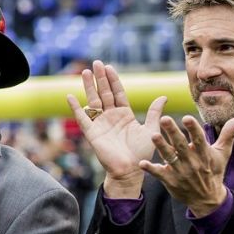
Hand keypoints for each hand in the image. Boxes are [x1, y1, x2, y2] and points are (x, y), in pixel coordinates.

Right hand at [66, 60, 166, 198]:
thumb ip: (155, 113)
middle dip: (100, 78)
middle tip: (96, 63)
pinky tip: (70, 97)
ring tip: (85, 72)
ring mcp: (100, 124)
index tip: (109, 67)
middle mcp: (111, 117)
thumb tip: (163, 97)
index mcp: (124, 114)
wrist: (131, 170)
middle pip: (104, 93)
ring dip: (89, 87)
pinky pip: (82, 119)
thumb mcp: (151, 129)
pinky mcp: (92, 133)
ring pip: (93, 101)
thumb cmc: (142, 152)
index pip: (118, 92)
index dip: (113, 80)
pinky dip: (76, 108)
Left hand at [139, 114, 233, 216]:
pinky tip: (142, 163)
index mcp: (204, 154)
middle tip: (164, 118)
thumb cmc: (213, 171)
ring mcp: (180, 173)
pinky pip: (159, 174)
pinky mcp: (170, 181)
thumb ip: (229, 134)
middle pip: (181, 146)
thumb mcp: (222, 153)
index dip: (193, 129)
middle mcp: (192, 163)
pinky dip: (151, 169)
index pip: (199, 139)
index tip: (187, 117)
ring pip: (169, 157)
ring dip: (161, 146)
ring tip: (153, 135)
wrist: (207, 199)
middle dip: (173, 132)